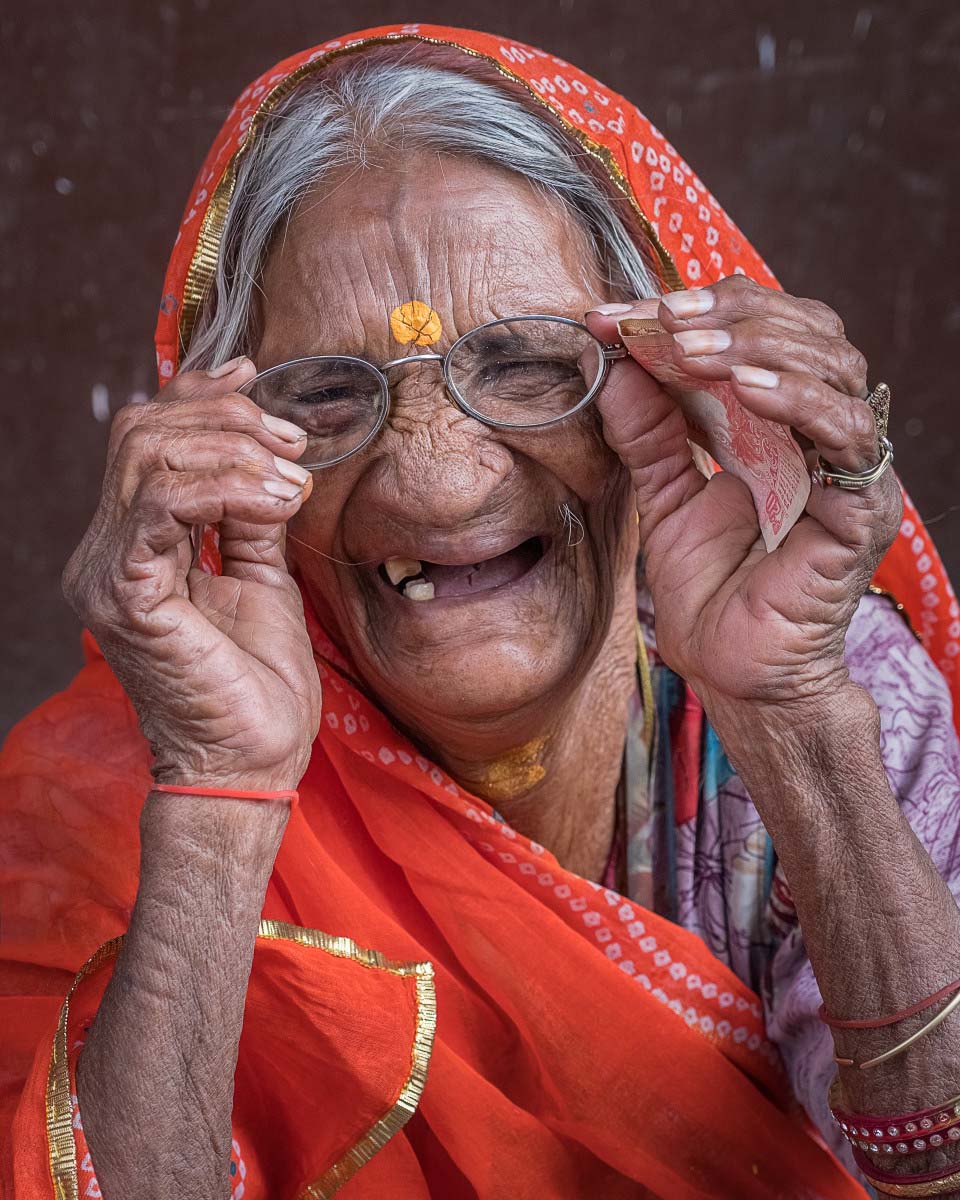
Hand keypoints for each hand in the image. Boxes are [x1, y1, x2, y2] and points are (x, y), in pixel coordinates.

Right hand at [63, 359, 321, 790]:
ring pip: (149, 455)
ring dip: (234, 449)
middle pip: (143, 433)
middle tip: (293, 442)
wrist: (252, 763)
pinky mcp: (125, 595)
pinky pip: (163, 504)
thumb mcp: (263, 577)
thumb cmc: (259, 683)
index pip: (147, 440)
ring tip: (291, 478)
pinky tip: (277, 500)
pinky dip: (227, 487)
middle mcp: (106, 551)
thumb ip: (252, 516)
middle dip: (227, 418)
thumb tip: (270, 456)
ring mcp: (107, 572)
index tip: (260, 378)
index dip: (199, 396)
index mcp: (135, 545)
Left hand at [586, 276, 901, 714]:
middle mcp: (823, 433)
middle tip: (664, 319)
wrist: (734, 672)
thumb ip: (648, 434)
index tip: (625, 315)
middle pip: (807, 334)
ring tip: (693, 350)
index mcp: (781, 422)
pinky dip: (799, 401)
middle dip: (733, 315)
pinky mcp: (863, 506)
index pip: (760, 336)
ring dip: (760, 346)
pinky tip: (745, 389)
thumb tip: (615, 365)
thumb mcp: (665, 497)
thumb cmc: (711, 590)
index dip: (701, 312)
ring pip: (835, 369)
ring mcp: (849, 467)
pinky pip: (848, 436)